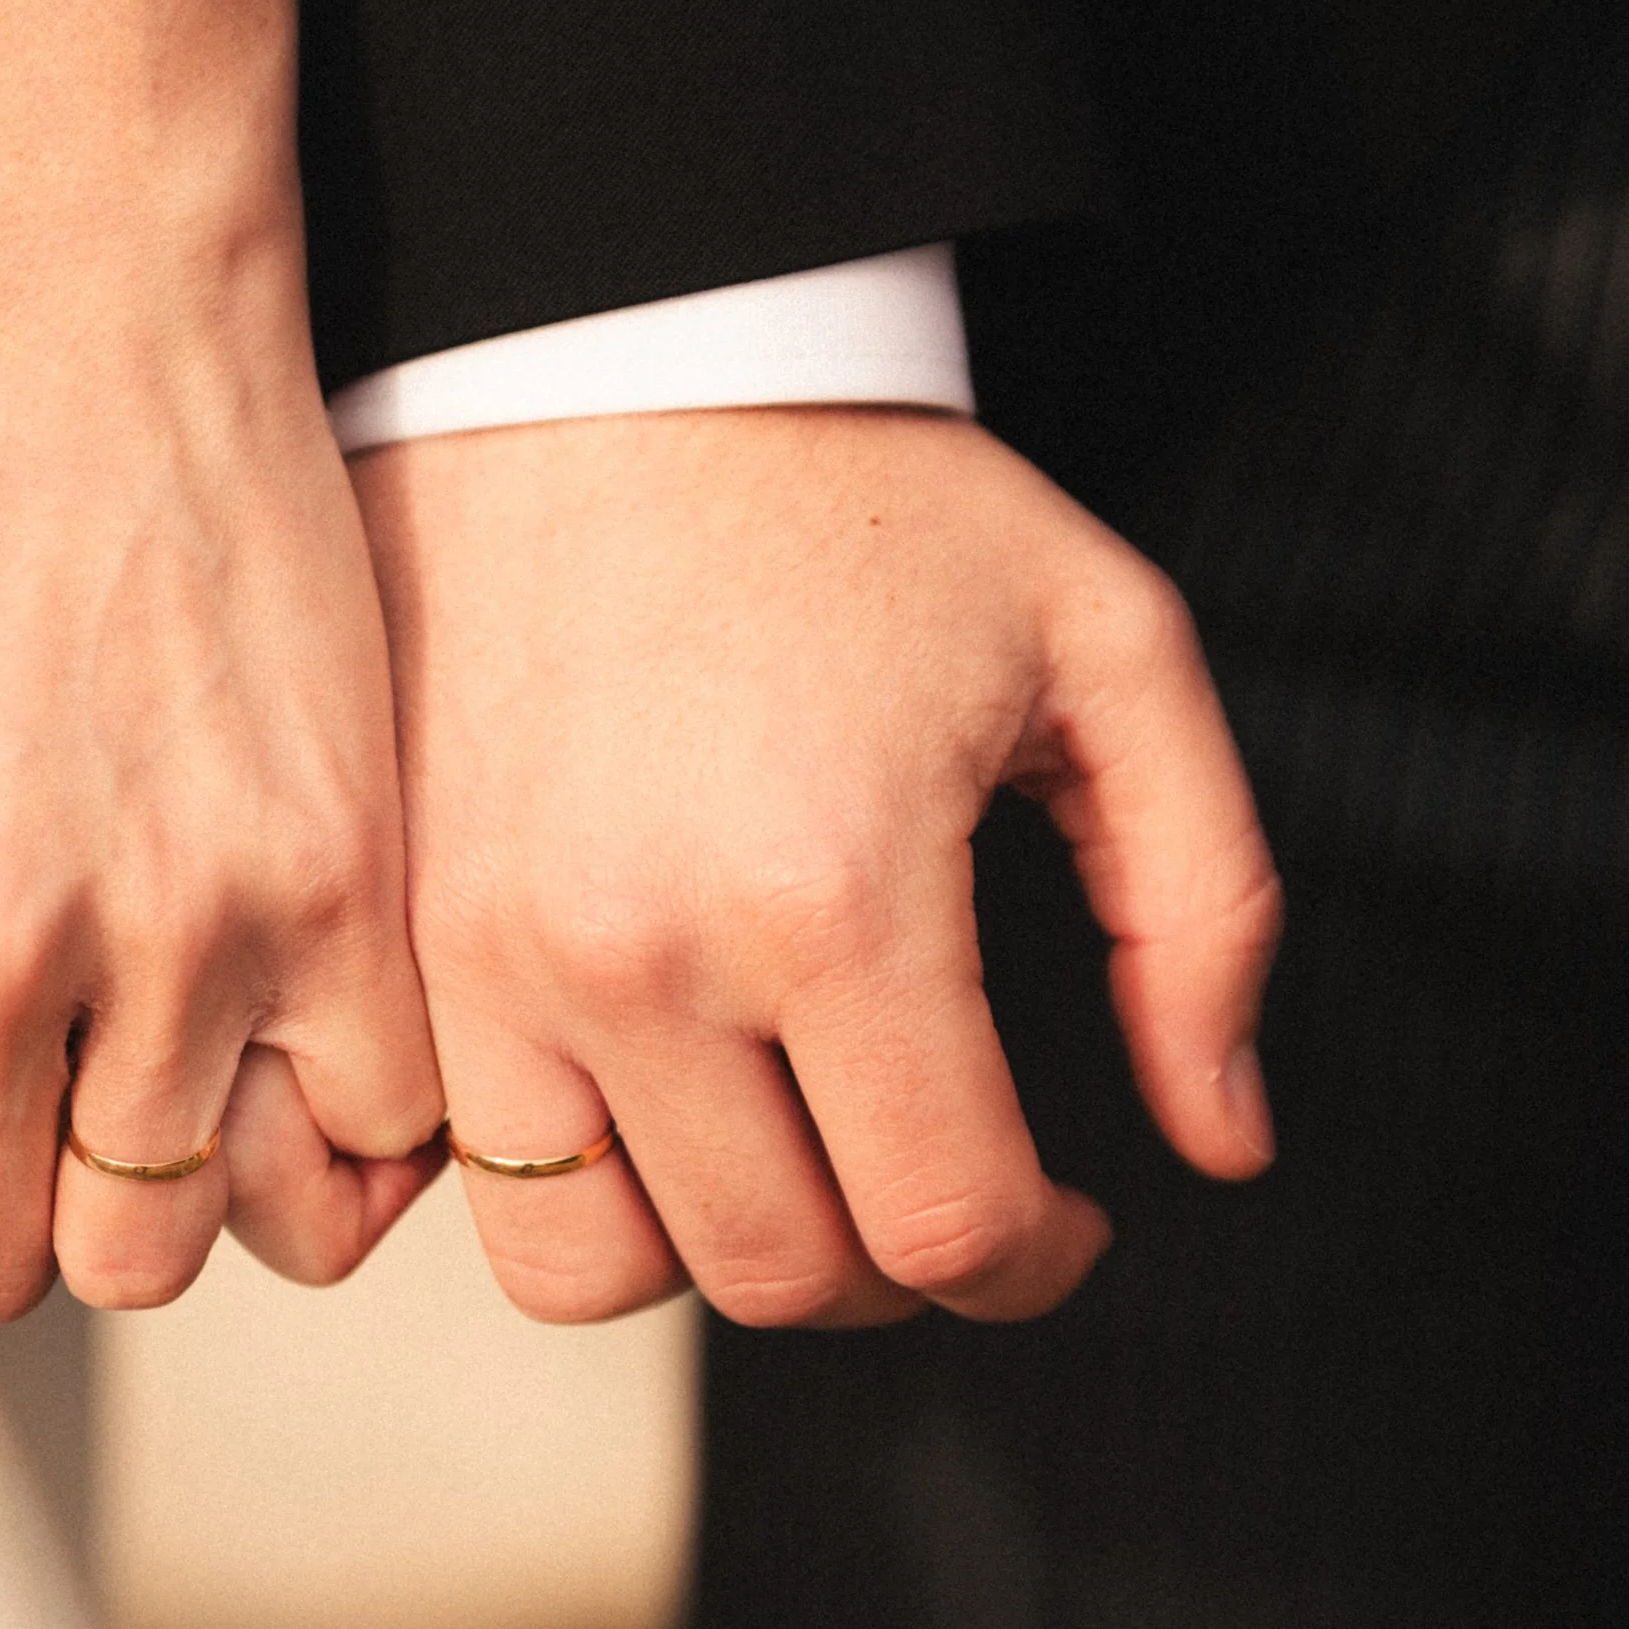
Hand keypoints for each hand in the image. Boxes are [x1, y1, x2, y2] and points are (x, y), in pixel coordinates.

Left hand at [0, 0, 441, 1320]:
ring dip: (170, 1177)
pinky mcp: (338, 893)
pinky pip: (359, 1151)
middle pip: (6, 1268)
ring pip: (173, 1242)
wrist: (89, 334)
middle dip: (23, 1204)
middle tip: (56, 1107)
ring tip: (175, 1071)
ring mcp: (172, 939)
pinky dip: (335, 1131)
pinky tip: (299, 1044)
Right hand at [354, 407, 1280, 1327]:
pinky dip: (566, 1178)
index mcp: (833, 891)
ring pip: (593, 1268)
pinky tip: (654, 1089)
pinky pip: (462, 1172)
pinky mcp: (405, 935)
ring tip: (787, 1143)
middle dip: (897, 1265)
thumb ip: (1204, 907)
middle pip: (778, 1276)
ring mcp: (492, 953)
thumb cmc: (870, 491)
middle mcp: (640, 952)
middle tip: (940, 1172)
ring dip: (713, 1243)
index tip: (1061, 1218)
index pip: (940, 1226)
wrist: (609, 352)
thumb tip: (1223, 1141)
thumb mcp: (1106, 648)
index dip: (1033, 1262)